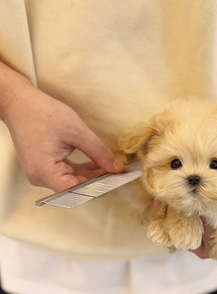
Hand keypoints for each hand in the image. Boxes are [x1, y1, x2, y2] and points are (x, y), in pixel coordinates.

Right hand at [3, 84, 123, 191]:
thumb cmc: (43, 113)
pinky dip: (82, 170)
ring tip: (111, 168)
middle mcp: (39, 177)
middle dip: (97, 181)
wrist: (20, 103)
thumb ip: (99, 152)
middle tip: (118, 174)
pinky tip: (98, 164)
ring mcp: (40, 173)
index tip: (115, 181)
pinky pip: (66, 174)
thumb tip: (117, 168)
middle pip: (74, 187)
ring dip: (91, 175)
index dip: (96, 188)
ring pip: (72, 181)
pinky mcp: (43, 167)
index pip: (74, 190)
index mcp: (44, 171)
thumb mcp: (77, 132)